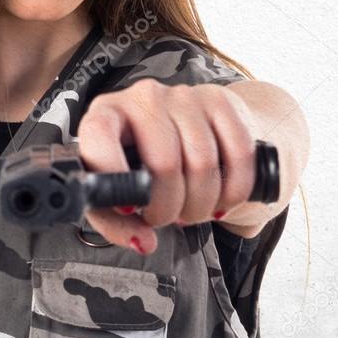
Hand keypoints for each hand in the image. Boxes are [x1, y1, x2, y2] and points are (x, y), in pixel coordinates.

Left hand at [77, 79, 258, 254]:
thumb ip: (118, 224)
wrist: (188, 130)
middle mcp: (143, 98)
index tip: (129, 205)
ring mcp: (183, 96)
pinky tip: (221, 198)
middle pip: (164, 163)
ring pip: (203, 164)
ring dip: (201, 205)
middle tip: (167, 217)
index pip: (99, 134)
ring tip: (192, 210)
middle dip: (169, 208)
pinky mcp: (219, 101)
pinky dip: (234, 191)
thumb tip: (142, 241)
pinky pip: (238, 155)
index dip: (114, 172)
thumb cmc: (143, 163)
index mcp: (105, 114)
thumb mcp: (118, 192)